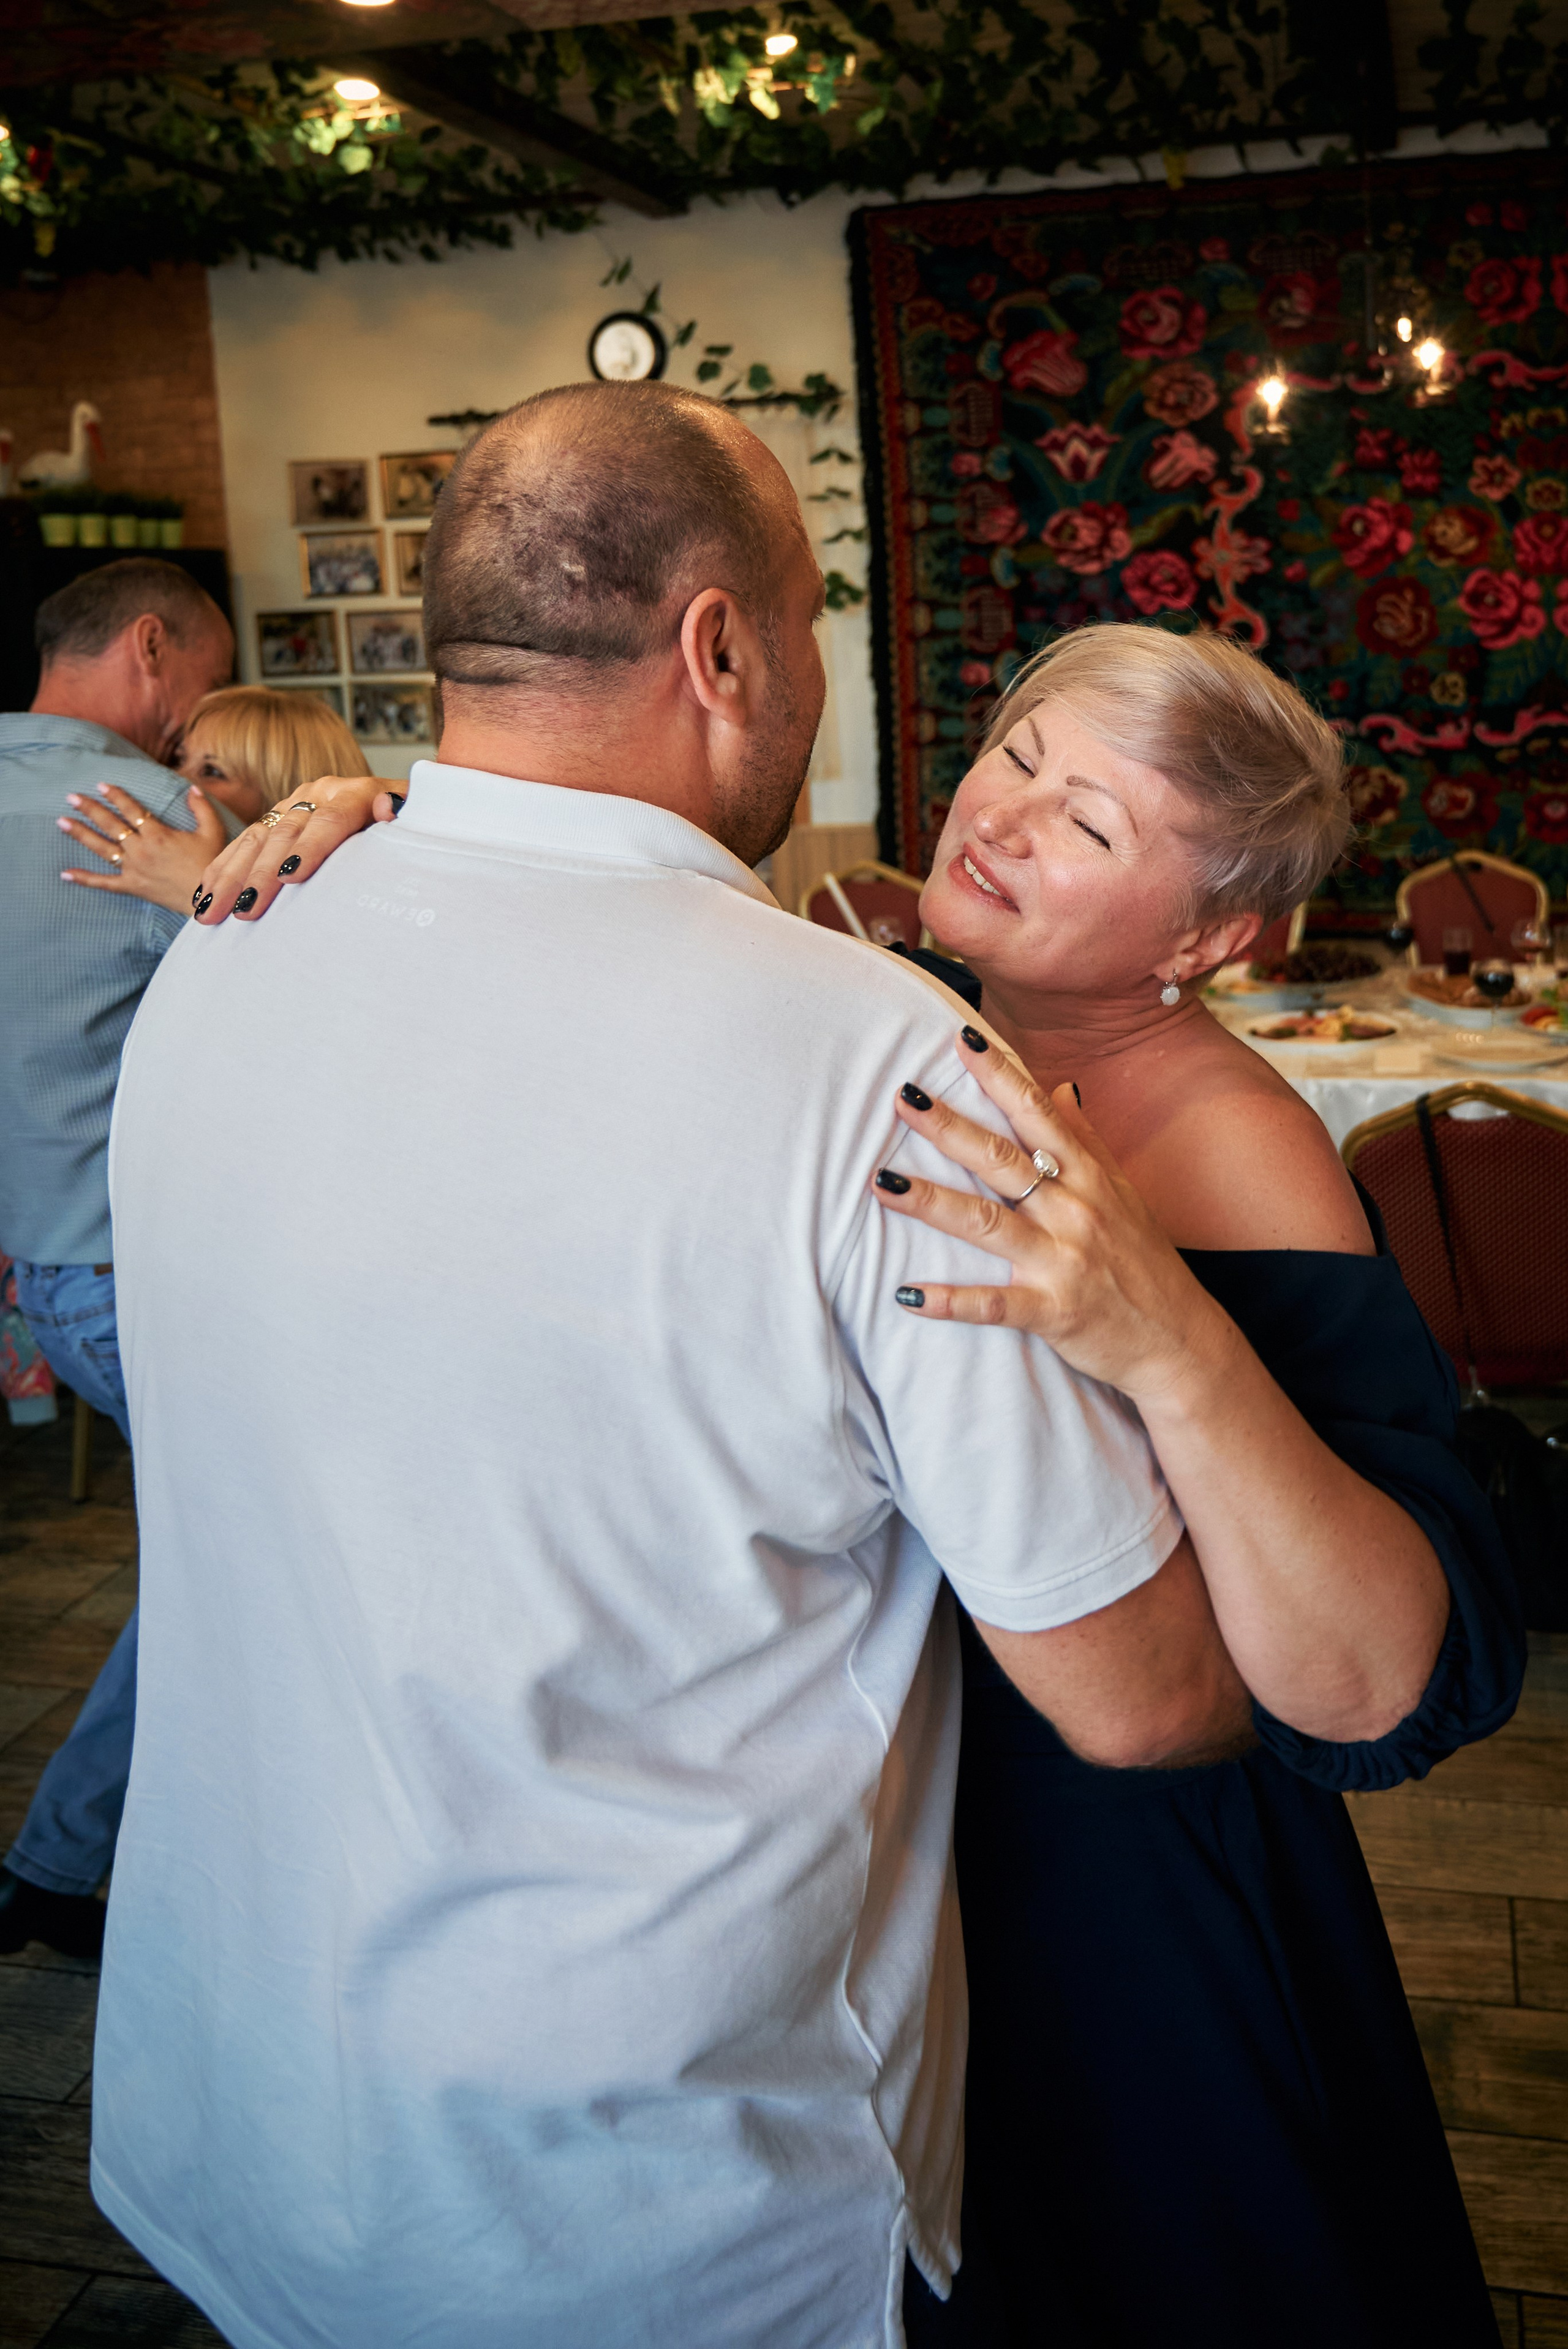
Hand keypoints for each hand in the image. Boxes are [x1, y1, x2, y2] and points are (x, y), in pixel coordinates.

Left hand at [59, 780, 227, 916]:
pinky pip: (104, 883)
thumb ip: (201, 808)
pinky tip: (65, 873)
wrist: (209, 900)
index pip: (131, 809)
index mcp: (158, 834)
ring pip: (102, 848)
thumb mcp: (212, 832)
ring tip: (62, 821)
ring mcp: (134, 868)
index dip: (116, 796)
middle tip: (71, 797)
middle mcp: (141, 849)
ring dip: (80, 834)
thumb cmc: (211, 865)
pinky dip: (85, 879)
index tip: (101, 785)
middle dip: (90, 809)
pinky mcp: (132, 886)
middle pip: (110, 824)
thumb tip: (192, 788)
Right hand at [194, 772, 396, 924]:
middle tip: (244, 911)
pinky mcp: (275, 820)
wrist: (398, 807)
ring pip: (254, 839)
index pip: (328, 820)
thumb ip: (407, 818)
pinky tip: (203, 898)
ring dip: (229, 877)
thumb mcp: (419, 821)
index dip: (309, 848)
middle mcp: (317, 795)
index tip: (290, 877)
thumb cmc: (413, 827)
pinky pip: (240, 845)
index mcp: (353, 793)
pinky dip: (220, 872)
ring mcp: (292, 806)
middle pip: (285, 833)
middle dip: (260, 874)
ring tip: (211, 912)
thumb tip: (388, 808)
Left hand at [875, 1033, 1230, 1406]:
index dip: (1000, 1076)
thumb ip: (1087, 1141)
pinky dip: (950, 1301)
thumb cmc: (1146, 1264)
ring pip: (989, 1225)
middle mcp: (1076, 1213)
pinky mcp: (1054, 1313)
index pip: (1037, 1115)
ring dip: (933, 1203)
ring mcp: (1064, 1263)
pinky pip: (993, 1305)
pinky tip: (905, 1293)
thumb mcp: (1123, 1195)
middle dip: (951, 1127)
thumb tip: (1061, 1087)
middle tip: (903, 1097)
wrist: (1182, 1342)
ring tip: (883, 1183)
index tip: (961, 1040)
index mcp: (1089, 1179)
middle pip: (1003, 1161)